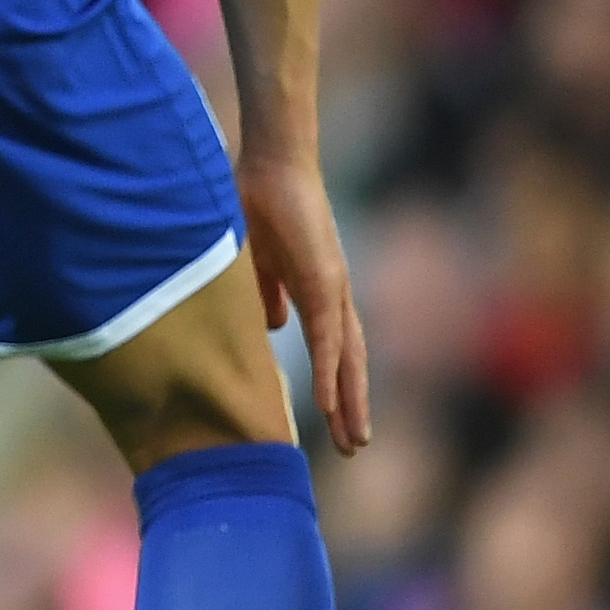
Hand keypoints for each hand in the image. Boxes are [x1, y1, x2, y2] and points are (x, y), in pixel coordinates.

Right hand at [242, 149, 371, 453]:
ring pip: (347, 359)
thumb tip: (271, 324)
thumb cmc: (258, 201)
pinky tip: (328, 403)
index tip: (331, 418)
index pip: (332, 347)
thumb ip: (265, 291)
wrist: (272, 163)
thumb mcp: (256, 259)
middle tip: (353, 446)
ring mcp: (332, 290)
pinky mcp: (323, 282)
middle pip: (349, 362)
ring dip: (350, 401)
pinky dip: (330, 373)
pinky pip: (328, 338)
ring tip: (353, 440)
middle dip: (351, 405)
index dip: (335, 383)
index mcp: (314, 291)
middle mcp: (332, 296)